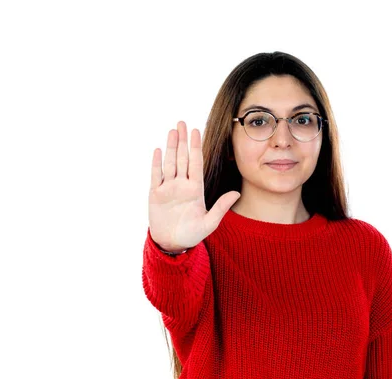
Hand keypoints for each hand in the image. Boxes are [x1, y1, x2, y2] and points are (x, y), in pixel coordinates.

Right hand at [148, 121, 240, 251]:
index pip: (195, 163)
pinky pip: (156, 175)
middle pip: (182, 158)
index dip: (195, 147)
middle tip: (182, 122)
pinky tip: (158, 150)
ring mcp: (168, 188)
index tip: (197, 131)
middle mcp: (182, 185)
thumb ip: (221, 207)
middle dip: (182, 140)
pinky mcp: (155, 194)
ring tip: (172, 131)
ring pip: (169, 163)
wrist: (172, 243)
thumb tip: (236, 193)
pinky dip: (156, 163)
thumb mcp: (209, 222)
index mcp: (195, 189)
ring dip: (170, 147)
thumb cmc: (192, 234)